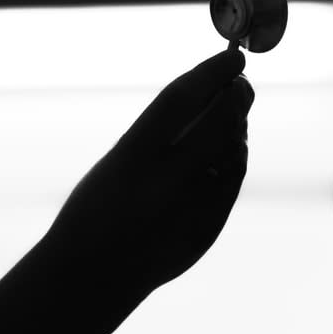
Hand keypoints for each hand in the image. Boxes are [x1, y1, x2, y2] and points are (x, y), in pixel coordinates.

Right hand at [42, 46, 252, 308]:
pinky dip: (235, 160)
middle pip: (219, 123)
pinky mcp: (207, 232)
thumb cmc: (96, 210)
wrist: (90, 277)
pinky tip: (230, 150)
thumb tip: (211, 96)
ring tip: (232, 115)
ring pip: (233, 153)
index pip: (181, 97)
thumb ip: (162, 135)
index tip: (232, 56)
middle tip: (242, 81)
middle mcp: (163, 183)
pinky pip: (232, 184)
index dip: (212, 70)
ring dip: (238, 127)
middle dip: (237, 95)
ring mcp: (189, 211)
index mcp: (130, 158)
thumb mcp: (118, 162)